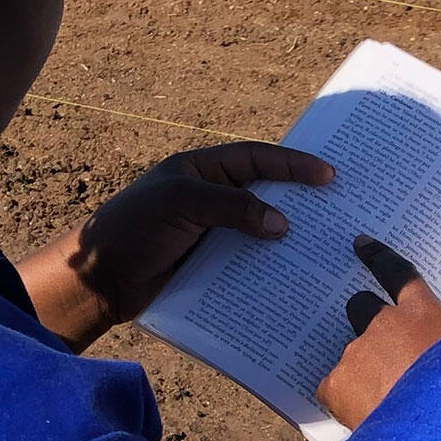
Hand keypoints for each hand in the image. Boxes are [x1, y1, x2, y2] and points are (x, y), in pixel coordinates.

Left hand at [21, 142, 332, 351]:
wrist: (99, 281)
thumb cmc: (133, 228)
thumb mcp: (180, 204)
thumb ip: (231, 206)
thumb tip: (282, 224)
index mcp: (202, 170)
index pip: (256, 159)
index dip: (293, 164)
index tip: (328, 175)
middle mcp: (211, 199)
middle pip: (265, 195)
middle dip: (300, 202)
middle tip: (340, 209)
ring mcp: (212, 235)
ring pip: (260, 233)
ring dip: (288, 241)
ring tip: (326, 248)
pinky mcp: (211, 268)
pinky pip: (247, 265)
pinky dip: (269, 270)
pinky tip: (293, 280)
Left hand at [317, 236, 440, 429]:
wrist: (438, 434)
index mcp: (424, 314)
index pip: (399, 273)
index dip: (378, 258)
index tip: (361, 244)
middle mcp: (385, 324)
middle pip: (361, 306)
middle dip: (366, 323)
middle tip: (381, 352)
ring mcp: (357, 352)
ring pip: (349, 354)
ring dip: (361, 369)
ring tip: (382, 401)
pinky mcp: (337, 383)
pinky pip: (332, 388)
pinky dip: (343, 400)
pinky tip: (363, 417)